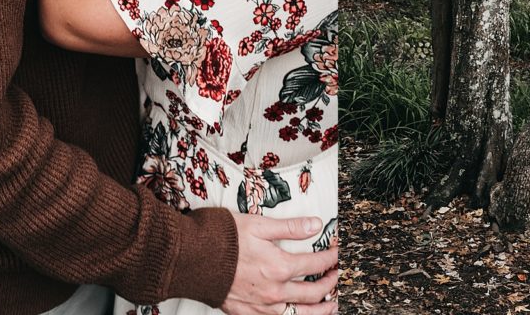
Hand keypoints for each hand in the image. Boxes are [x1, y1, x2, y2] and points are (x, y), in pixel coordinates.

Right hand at [222, 214, 338, 314]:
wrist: (191, 259)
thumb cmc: (222, 239)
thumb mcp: (259, 224)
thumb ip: (290, 228)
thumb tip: (315, 224)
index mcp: (279, 267)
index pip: (316, 265)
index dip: (331, 258)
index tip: (338, 253)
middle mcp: (274, 291)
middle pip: (313, 293)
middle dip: (330, 284)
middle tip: (338, 276)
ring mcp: (261, 306)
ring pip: (299, 314)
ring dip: (320, 310)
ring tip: (332, 305)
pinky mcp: (247, 313)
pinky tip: (298, 313)